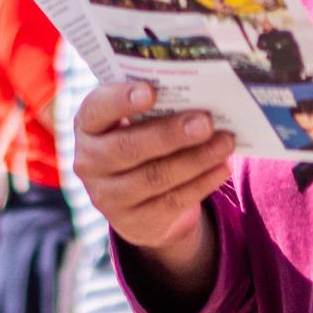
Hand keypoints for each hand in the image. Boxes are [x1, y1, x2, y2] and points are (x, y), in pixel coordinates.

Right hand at [74, 82, 232, 291]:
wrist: (136, 201)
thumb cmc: (139, 140)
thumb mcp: (133, 122)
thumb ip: (152, 107)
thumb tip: (197, 94)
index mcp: (88, 126)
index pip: (97, 109)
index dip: (121, 99)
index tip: (151, 90)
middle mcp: (90, 162)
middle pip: (129, 147)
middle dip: (170, 134)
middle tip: (206, 121)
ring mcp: (109, 197)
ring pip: (155, 177)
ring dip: (196, 159)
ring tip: (225, 142)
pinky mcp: (135, 223)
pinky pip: (172, 201)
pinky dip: (202, 183)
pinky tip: (222, 167)